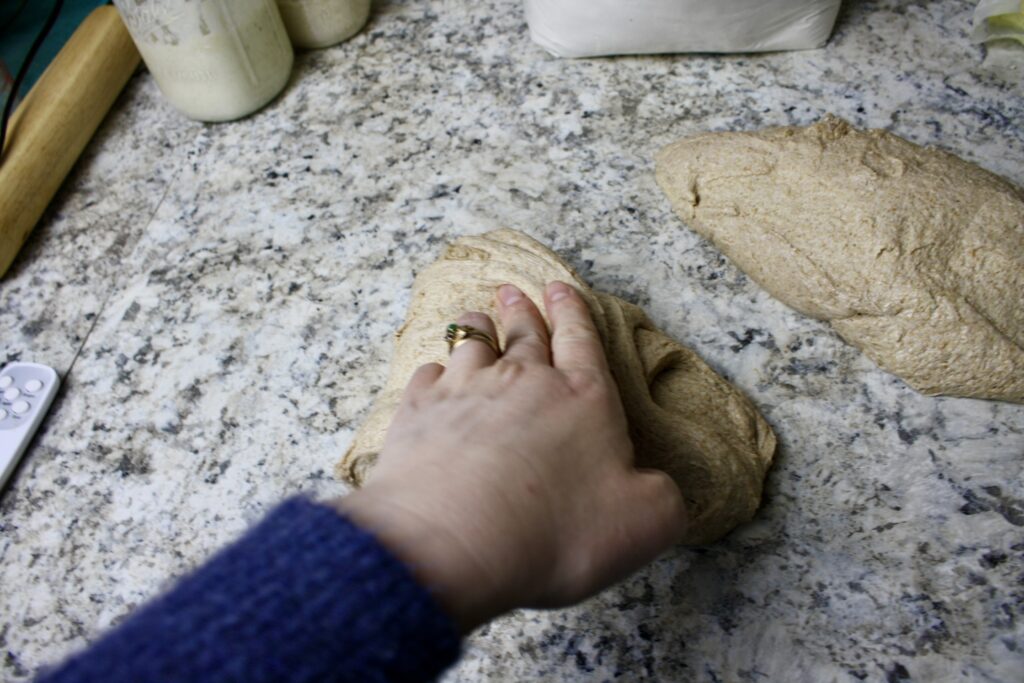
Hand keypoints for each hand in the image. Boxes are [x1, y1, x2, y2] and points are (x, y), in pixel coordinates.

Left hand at [333, 281, 686, 631]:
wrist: (455, 542)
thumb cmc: (556, 531)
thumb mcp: (645, 522)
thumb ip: (661, 497)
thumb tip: (656, 487)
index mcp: (583, 398)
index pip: (581, 341)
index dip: (573, 312)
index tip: (561, 288)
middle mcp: (523, 380)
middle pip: (524, 334)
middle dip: (524, 310)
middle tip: (515, 292)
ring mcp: (465, 389)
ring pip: (471, 343)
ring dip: (476, 328)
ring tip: (476, 319)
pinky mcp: (418, 411)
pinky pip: (427, 376)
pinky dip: (433, 374)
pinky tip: (432, 378)